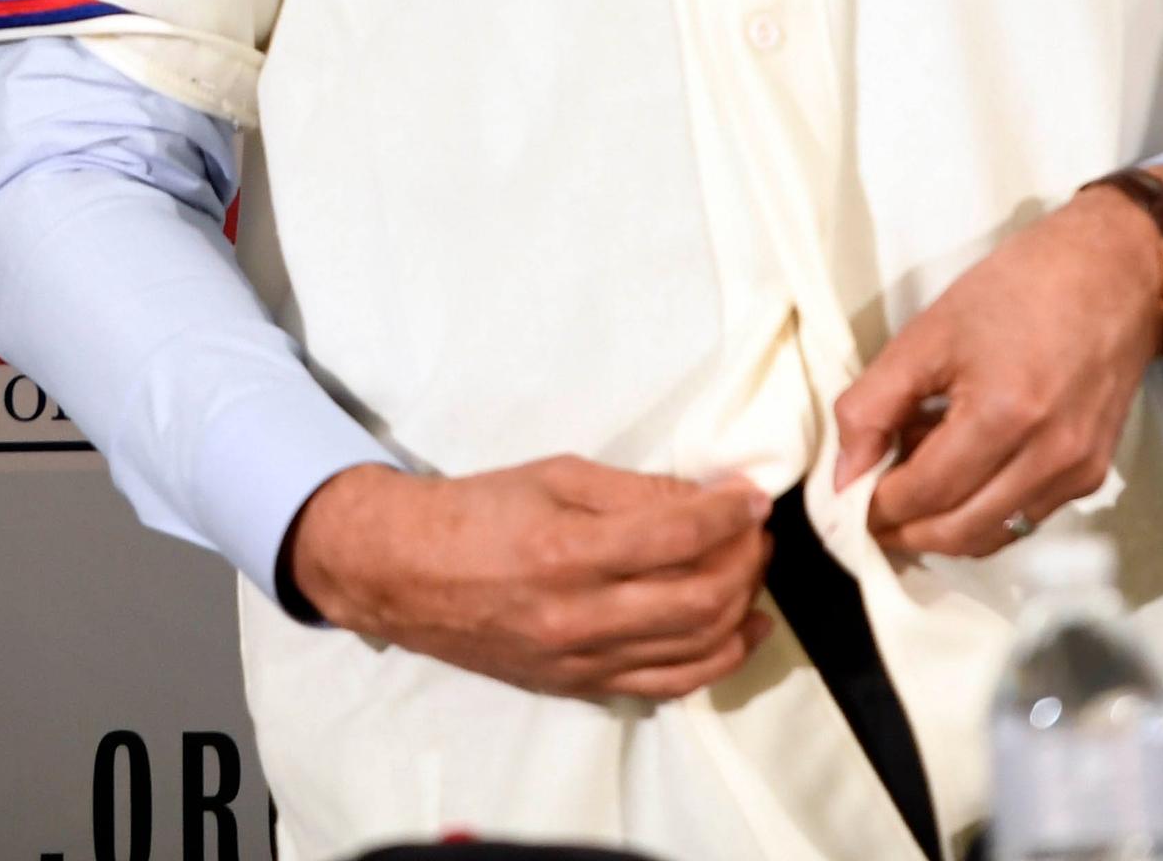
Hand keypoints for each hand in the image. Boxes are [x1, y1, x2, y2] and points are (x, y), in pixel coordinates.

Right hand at [283, 457, 774, 701]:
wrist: (408, 573)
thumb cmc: (478, 511)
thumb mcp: (553, 476)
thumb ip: (635, 491)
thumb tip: (708, 498)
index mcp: (566, 549)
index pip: (679, 535)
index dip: (730, 512)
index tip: (752, 494)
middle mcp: (578, 614)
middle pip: (701, 598)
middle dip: (745, 560)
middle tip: (754, 530)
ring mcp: (581, 660)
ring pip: (696, 647)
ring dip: (741, 607)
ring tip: (750, 571)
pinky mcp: (580, 686)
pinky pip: (669, 684)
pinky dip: (718, 659)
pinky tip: (742, 631)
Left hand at [829, 167, 1162, 559]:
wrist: (1111, 274)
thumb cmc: (1016, 290)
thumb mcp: (928, 334)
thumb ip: (874, 405)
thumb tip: (844, 472)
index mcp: (1005, 415)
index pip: (926, 493)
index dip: (878, 507)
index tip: (845, 500)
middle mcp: (1050, 457)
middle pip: (960, 531)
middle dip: (905, 530)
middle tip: (868, 510)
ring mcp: (1078, 472)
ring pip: (994, 535)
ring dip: (942, 527)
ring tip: (909, 487)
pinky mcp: (1093, 474)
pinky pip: (1025, 517)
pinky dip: (982, 511)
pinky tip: (958, 474)